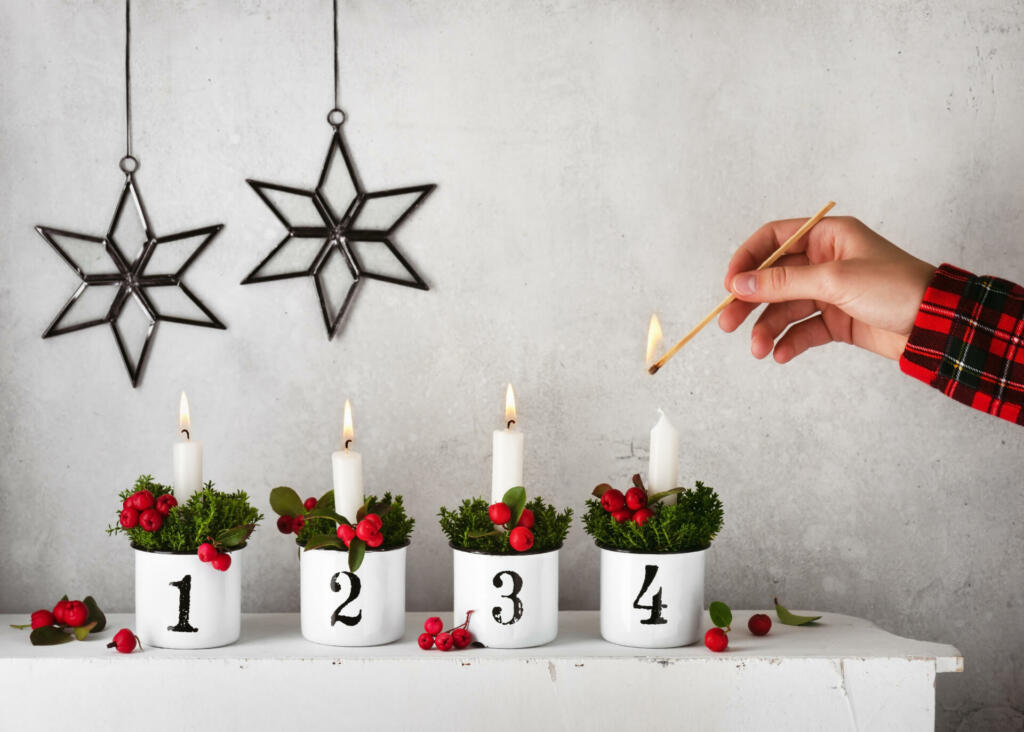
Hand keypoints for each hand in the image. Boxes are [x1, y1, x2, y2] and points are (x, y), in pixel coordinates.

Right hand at [718, 216, 935, 361]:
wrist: (936, 326)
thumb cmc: (896, 288)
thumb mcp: (834, 280)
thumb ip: (783, 282)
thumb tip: (740, 283)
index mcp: (828, 236)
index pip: (774, 239)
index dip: (748, 259)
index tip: (730, 285)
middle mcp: (826, 261)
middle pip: (773, 278)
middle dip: (750, 302)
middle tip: (728, 323)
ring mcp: (831, 292)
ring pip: (785, 308)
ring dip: (767, 328)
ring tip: (758, 349)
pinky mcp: (837, 320)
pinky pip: (803, 329)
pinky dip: (789, 342)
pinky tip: (780, 354)